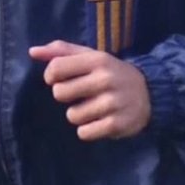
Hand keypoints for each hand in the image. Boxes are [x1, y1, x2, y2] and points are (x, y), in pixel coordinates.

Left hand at [28, 40, 151, 140]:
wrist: (151, 92)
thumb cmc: (111, 73)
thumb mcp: (91, 57)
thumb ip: (61, 52)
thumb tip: (32, 52)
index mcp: (97, 60)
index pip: (56, 68)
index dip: (51, 76)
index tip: (60, 79)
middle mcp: (105, 80)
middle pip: (60, 93)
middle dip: (66, 96)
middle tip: (81, 94)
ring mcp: (112, 103)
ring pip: (72, 116)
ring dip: (79, 114)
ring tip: (93, 108)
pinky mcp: (117, 124)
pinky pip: (84, 132)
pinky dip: (88, 130)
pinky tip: (99, 121)